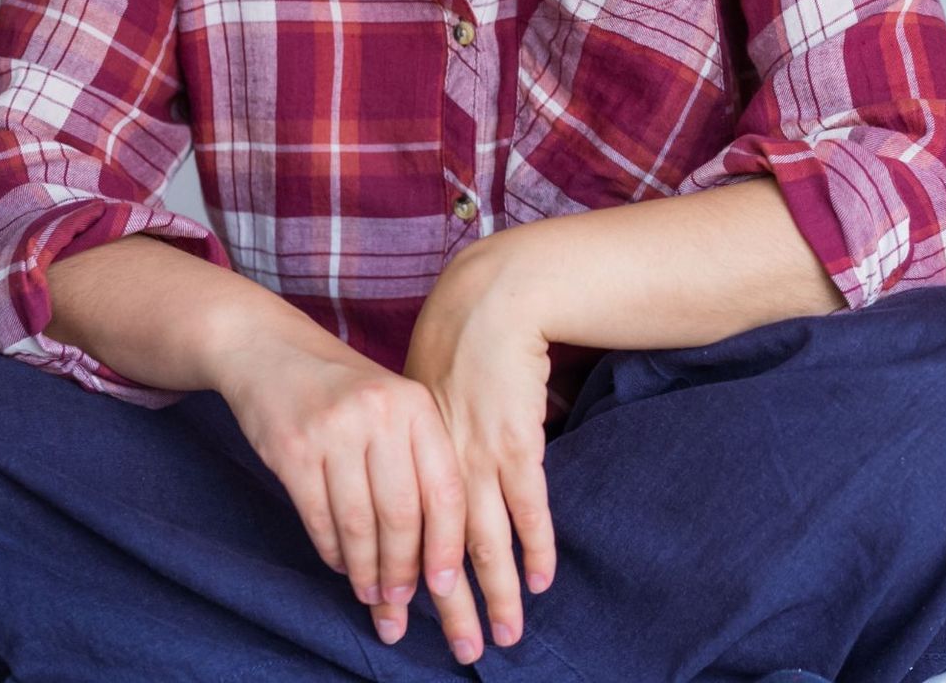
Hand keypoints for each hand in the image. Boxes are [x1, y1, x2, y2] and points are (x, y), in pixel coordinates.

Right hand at [209, 319, 475, 656]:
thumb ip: (420, 461)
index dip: (447, 545)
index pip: (445, 489)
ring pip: (358, 524)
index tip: (446, 586)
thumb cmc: (346, 390)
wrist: (272, 351)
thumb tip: (441, 546)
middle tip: (401, 605)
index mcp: (417, 405)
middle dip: (403, 570)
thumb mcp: (395, 407)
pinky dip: (333, 552)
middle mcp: (379, 415)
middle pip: (402, 514)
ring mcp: (334, 431)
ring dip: (366, 571)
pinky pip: (319, 518)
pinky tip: (341, 567)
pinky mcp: (292, 450)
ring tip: (373, 596)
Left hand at [401, 240, 556, 660]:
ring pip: (485, 541)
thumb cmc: (465, 340)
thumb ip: (434, 433)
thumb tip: (435, 470)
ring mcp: (479, 455)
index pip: (407, 533)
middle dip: (453, 607)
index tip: (409, 617)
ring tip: (502, 636)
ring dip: (495, 593)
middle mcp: (441, 462)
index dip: (410, 578)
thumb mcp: (430, 389)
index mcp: (414, 453)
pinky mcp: (518, 443)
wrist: (494, 297)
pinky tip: (537, 581)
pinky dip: (535, 547)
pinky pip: (528, 507)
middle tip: (459, 651)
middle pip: (444, 551)